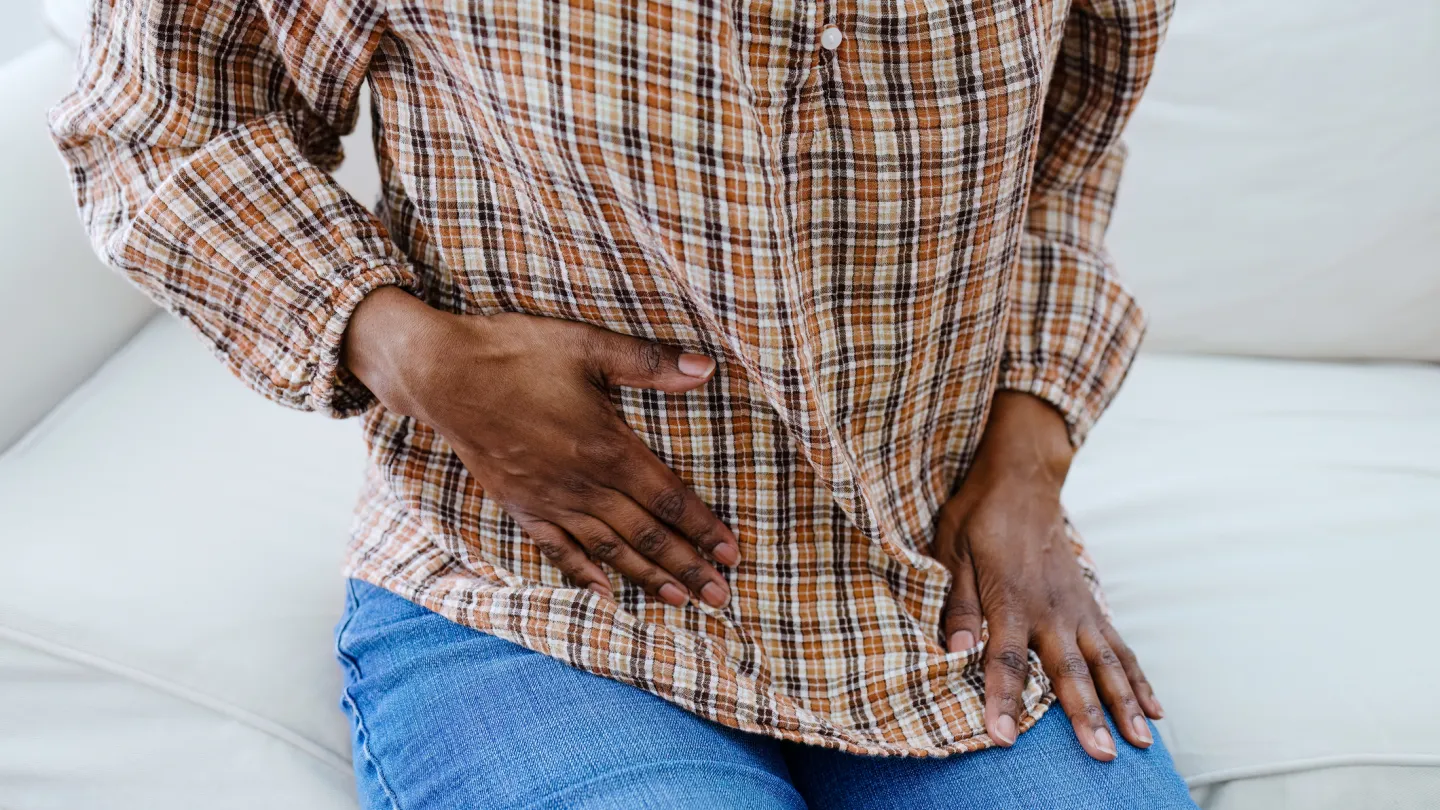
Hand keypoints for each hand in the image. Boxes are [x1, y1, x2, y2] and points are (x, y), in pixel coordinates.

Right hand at [341, 287, 738, 607]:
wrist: (444, 373)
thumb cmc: (518, 352)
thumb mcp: (588, 346)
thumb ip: (649, 363)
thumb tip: (706, 367)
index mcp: (608, 447)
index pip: (669, 499)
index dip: (704, 528)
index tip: (733, 554)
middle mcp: (583, 483)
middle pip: (646, 535)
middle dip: (687, 567)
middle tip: (721, 597)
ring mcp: (549, 500)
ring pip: (609, 549)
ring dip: (647, 577)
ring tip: (679, 601)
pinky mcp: (521, 505)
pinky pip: (557, 550)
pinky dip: (583, 575)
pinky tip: (606, 594)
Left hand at [933, 392, 1162, 760]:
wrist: (1022, 478)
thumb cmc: (979, 516)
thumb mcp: (952, 551)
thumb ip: (958, 602)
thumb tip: (954, 650)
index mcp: (1010, 600)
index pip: (1006, 659)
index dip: (1002, 699)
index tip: (1002, 737)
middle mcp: (1050, 609)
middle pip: (1069, 671)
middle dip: (1085, 715)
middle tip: (1101, 755)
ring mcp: (1077, 608)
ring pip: (1106, 663)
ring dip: (1122, 705)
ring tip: (1140, 744)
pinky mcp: (1090, 605)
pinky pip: (1120, 646)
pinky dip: (1137, 678)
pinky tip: (1153, 710)